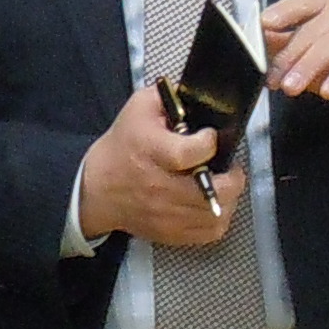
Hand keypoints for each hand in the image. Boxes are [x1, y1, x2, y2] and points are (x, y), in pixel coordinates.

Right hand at [76, 81, 241, 250]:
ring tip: (222, 183)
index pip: (191, 153)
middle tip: (228, 166)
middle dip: (231, 175)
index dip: (210, 142)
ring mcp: (168, 215)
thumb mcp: (138, 108)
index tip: (209, 137)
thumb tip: (198, 95)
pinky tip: (213, 203)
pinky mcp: (172, 233)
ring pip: (218, 213)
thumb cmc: (121, 147)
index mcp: (152, 152)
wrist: (97, 189)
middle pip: (214, 189)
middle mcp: (161, 187)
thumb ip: (170, 96)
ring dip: (229, 197)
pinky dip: (219, 218)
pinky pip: (210, 233)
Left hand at [258, 0, 328, 123]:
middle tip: (275, 80)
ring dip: (308, 68)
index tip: (264, 24)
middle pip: (313, 31)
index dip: (282, 12)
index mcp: (326, 8)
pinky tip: (328, 92)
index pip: (302, 3)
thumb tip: (253, 43)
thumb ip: (283, 47)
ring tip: (292, 88)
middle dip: (289, 57)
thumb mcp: (308, 55)